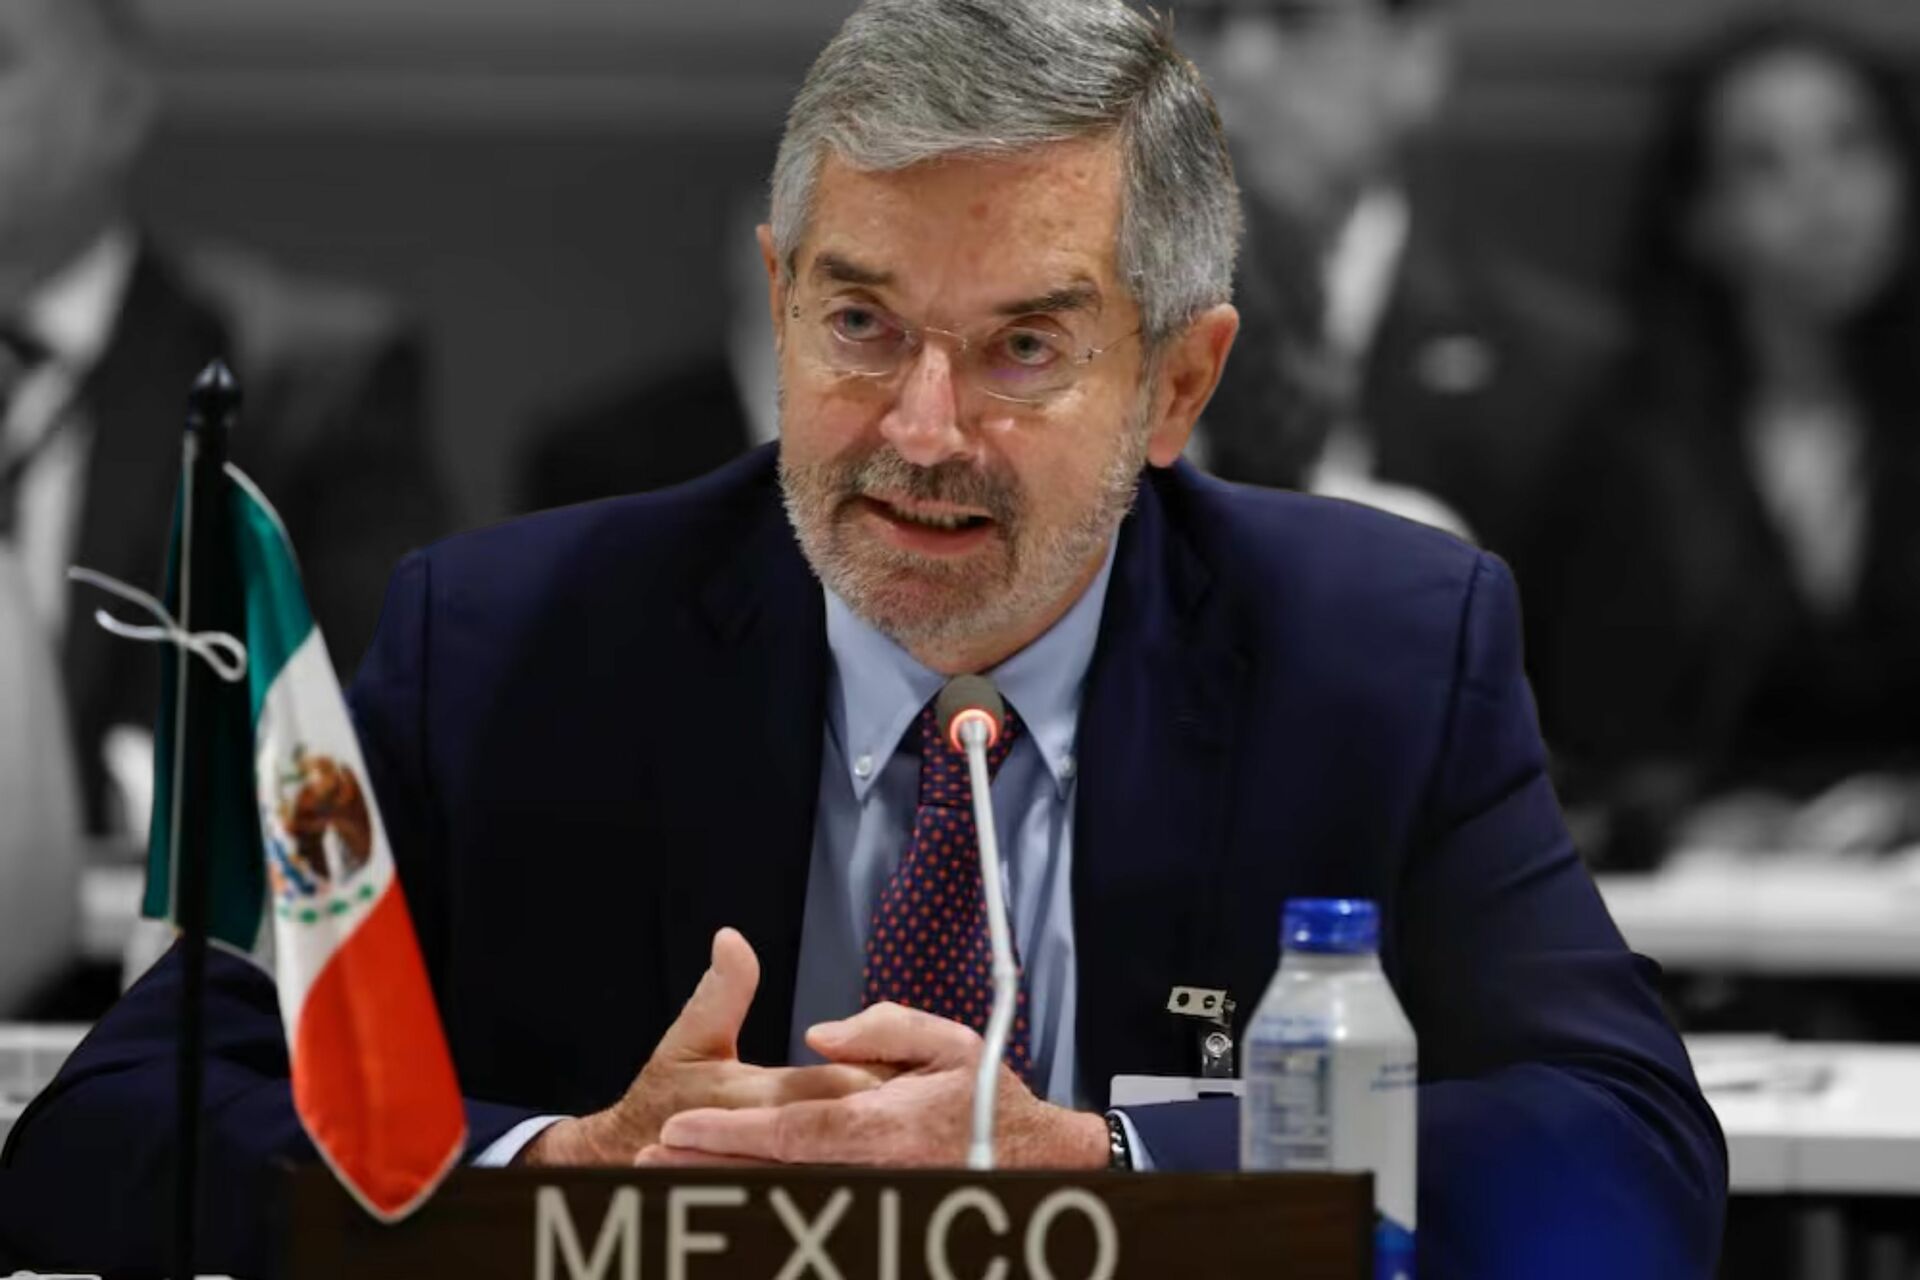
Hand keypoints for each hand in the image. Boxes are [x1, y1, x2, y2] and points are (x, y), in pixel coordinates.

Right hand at [520, 928, 886, 1165]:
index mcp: (751, 1093)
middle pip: (845, 1123)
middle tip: (929, 1092)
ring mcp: (772, 1167)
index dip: (871, 1072)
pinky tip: (887, 1163)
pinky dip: (856, 1170)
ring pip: (841, 1158)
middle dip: (887, 1108)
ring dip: (878, 1144)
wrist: (630, 1160)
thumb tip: (732, 939)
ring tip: (917, 1130)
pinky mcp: (777, 1185)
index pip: (827, 1085)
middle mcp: (766, 1133)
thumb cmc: (663, 1095)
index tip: (910, 1062)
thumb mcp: (689, 1037)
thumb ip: (720, 992)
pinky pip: (827, 1179)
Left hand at [636, 1002, 1107, 1168]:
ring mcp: (870, 1201)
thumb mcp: (948, 1043)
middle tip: (641, 1169)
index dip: (727, 1134)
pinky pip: (811, 1217)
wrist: (1037, 1162)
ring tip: (660, 1191)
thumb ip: (882, 1029)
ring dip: (720, 1197)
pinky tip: (726, 1211)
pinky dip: (765, 1214)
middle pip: (769, 1177)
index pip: (788, 1132)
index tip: (676, 1130)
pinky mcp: (876, 1213)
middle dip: (703, 1172)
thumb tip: (817, 1035)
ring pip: (783, 1201)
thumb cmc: (990, 1099)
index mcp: (880, 1127)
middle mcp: (869, 1174)